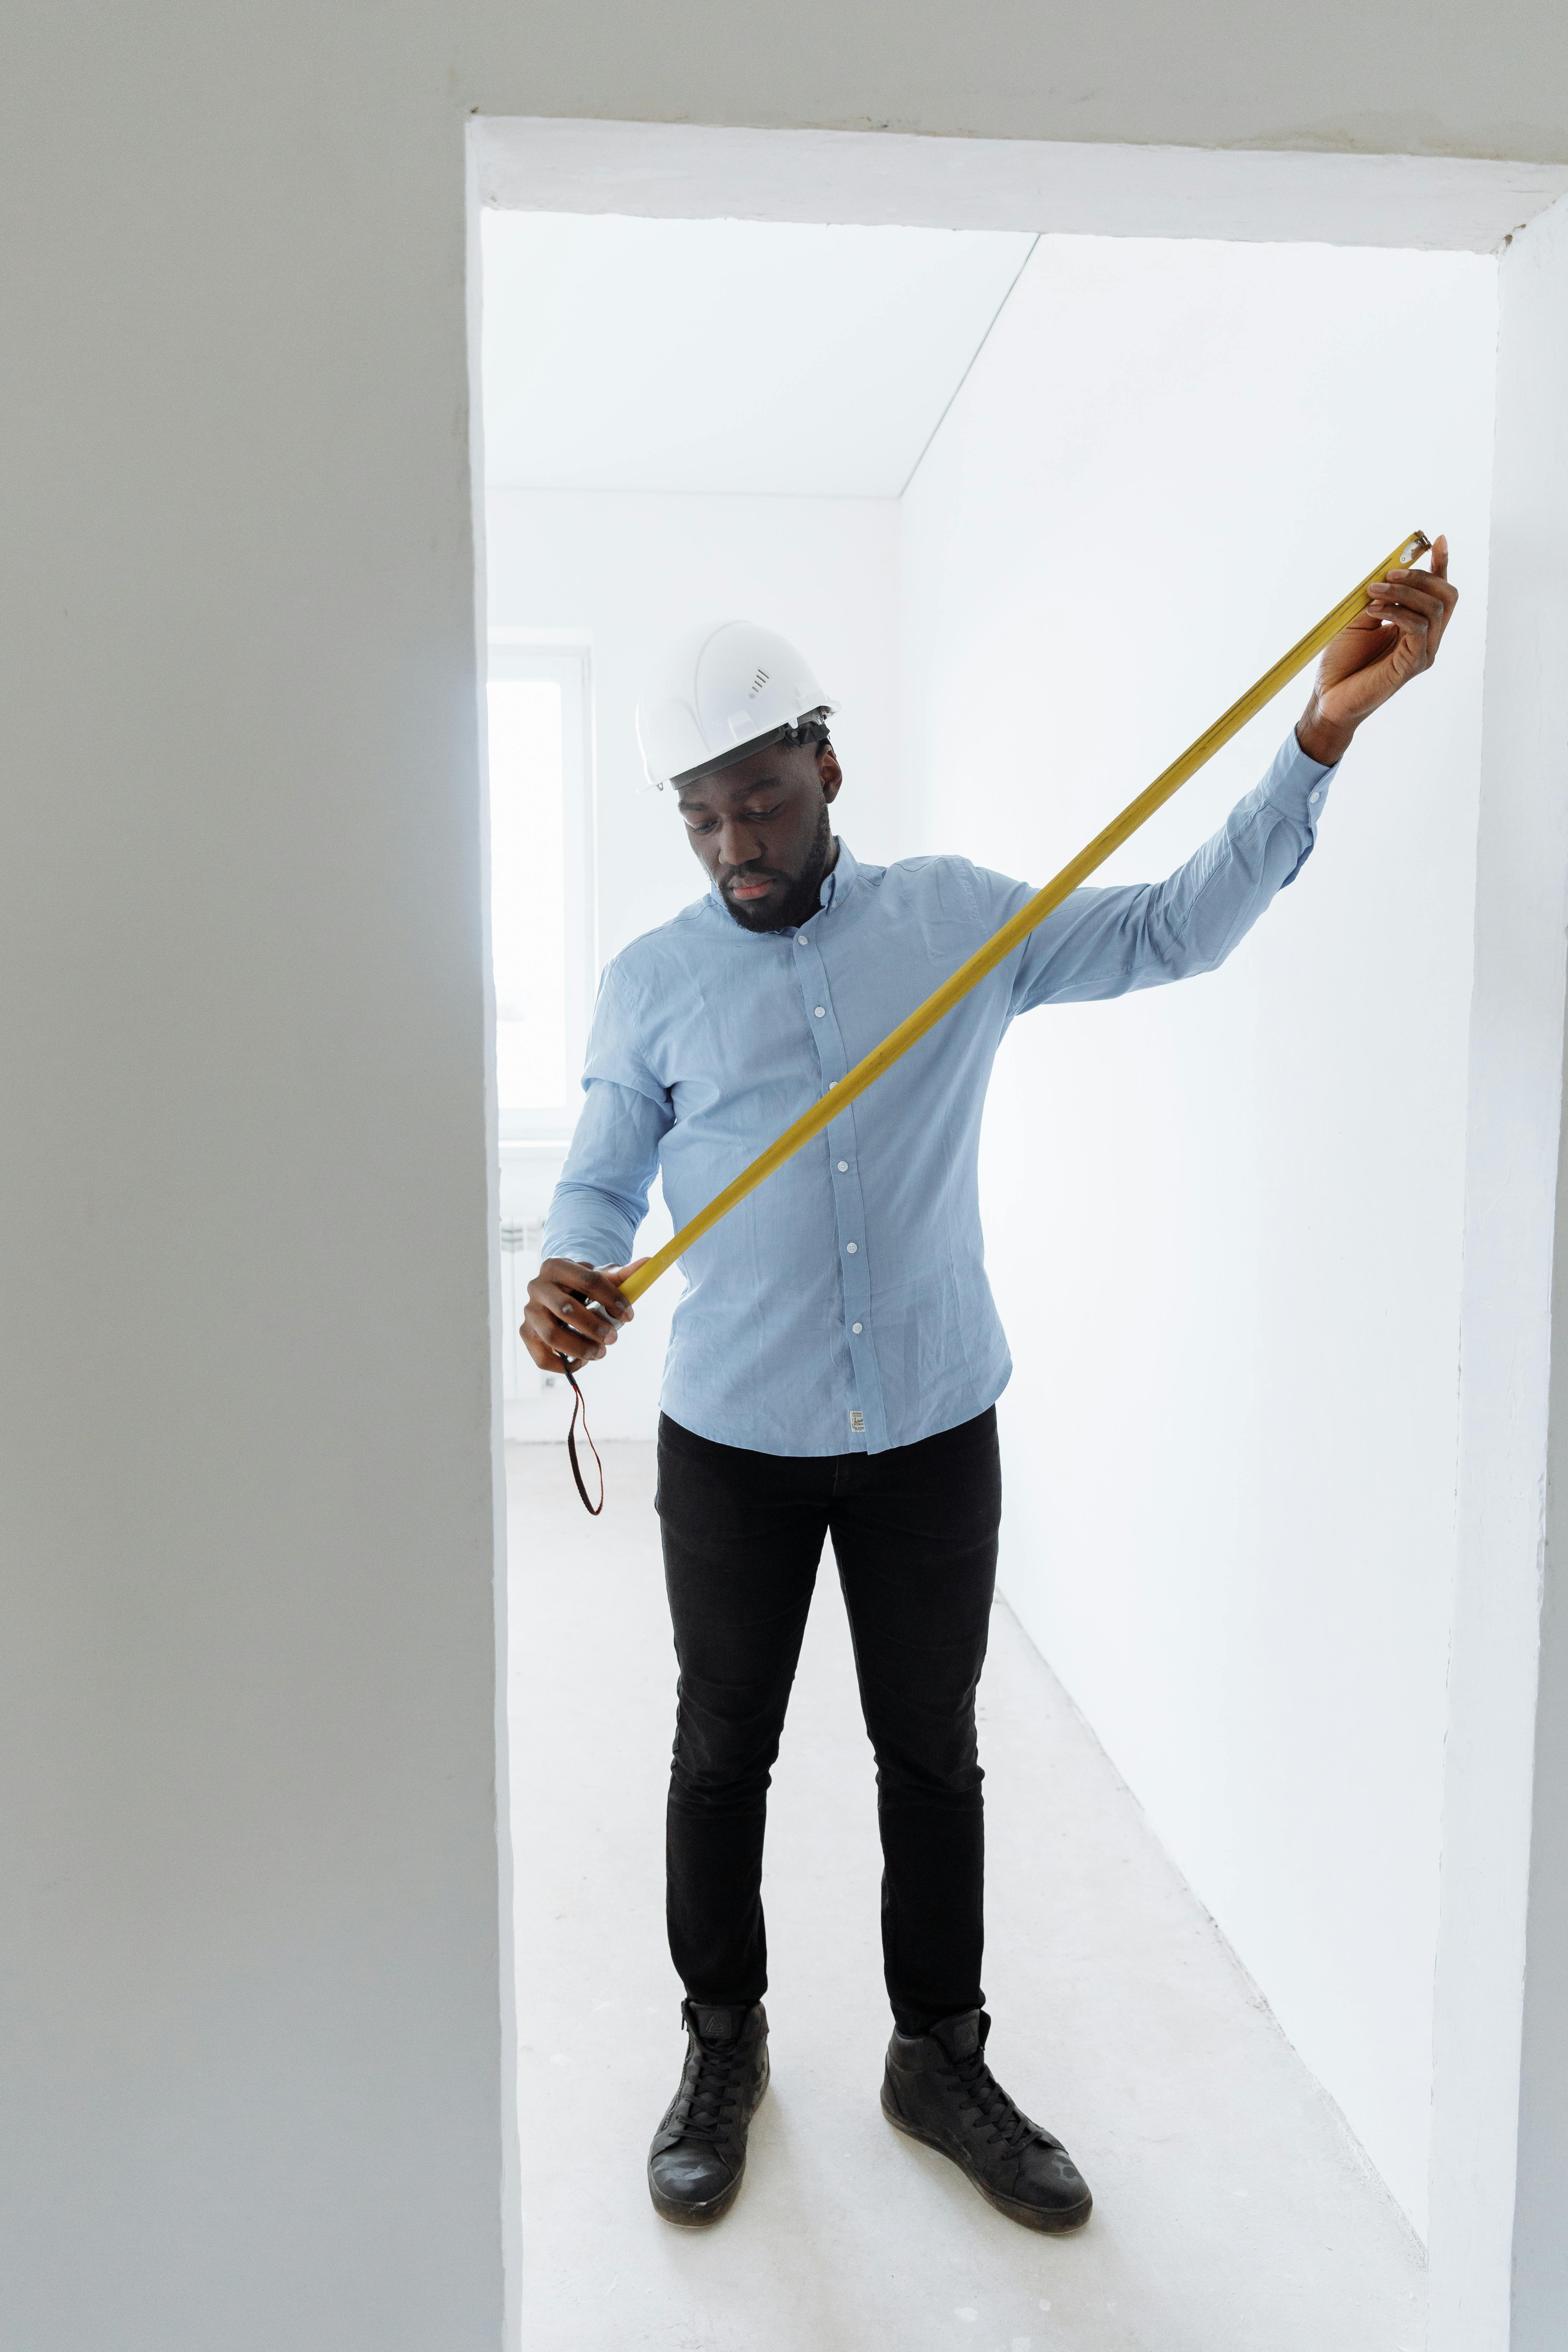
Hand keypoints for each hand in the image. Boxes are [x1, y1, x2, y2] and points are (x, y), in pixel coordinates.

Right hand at [520, 1257, 648, 1372]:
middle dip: (595, 1327)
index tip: (630, 1315)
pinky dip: (563, 1364)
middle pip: (566, 1309)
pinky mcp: (526, 1333)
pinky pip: (541, 1357)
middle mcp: (537, 1286)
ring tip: (601, 1353)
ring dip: (580, 1348)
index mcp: (556, 1266)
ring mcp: (529, 1311)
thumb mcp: (600, 1276)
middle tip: (614, 1338)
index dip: (612, 1298)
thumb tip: (649, 1262)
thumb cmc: (582, 1285)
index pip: (587, 1280)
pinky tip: (582, 1361)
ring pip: (552, 1335)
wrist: (558, 1292)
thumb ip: (623, 1275)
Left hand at [1295, 534, 1457, 765]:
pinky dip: (1397, 612)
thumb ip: (1379, 598)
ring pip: (1434, 608)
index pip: (1438, 592)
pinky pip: (1418, 627)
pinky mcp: (1414, 665)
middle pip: (1446, 596)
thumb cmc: (1341, 663)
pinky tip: (1375, 610)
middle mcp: (1426, 639)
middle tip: (1390, 573)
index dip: (1441, 564)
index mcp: (1415, 627)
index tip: (1438, 540)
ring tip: (1373, 591)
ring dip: (1403, 592)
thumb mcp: (1359, 619)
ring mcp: (1423, 653)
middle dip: (1421, 576)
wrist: (1328, 699)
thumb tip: (1389, 571)